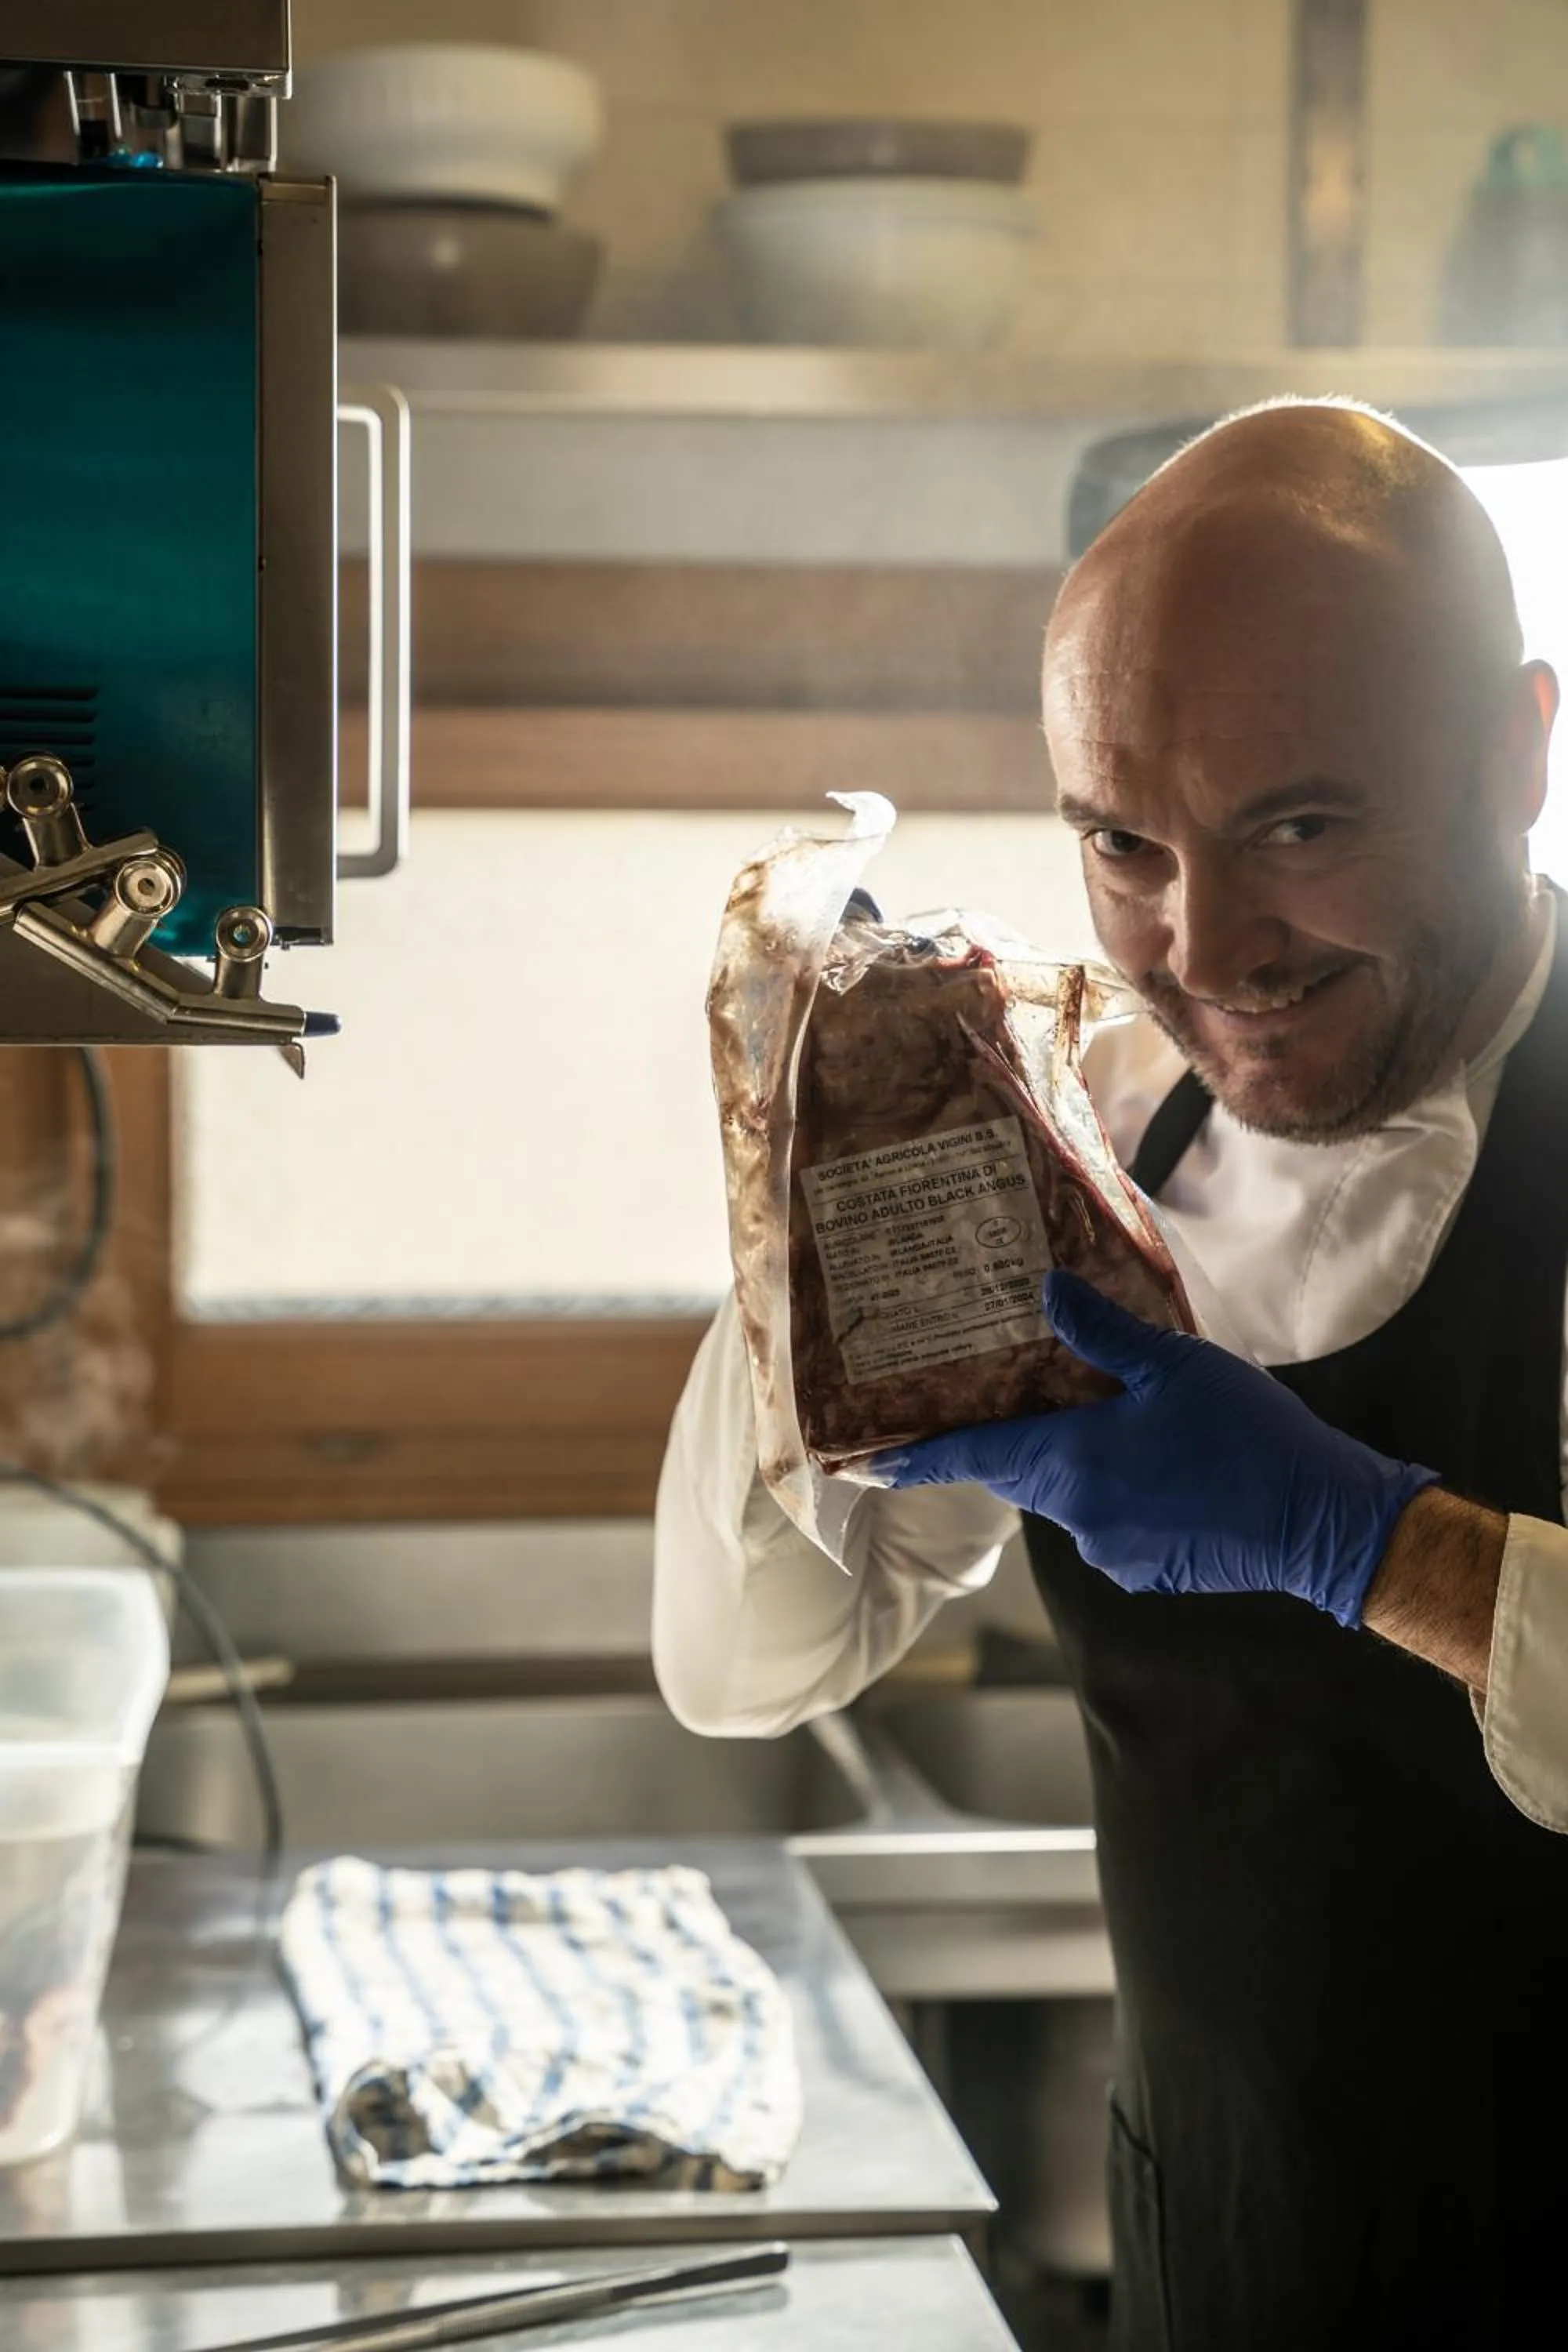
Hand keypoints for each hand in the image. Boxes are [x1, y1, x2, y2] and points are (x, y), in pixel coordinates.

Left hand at [877, 1270, 1439, 1628]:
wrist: (1323, 1524)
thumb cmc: (1249, 1435)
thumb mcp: (1176, 1365)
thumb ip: (1104, 1333)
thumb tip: (1046, 1292)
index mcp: (1072, 1462)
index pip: (974, 1456)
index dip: (919, 1456)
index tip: (868, 1461)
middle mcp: (1079, 1515)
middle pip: (1021, 1472)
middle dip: (1015, 1440)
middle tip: (1015, 1401)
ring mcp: (1112, 1550)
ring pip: (1069, 1498)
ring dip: (1078, 1464)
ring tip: (1117, 1421)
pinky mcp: (1146, 1570)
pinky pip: (1109, 1525)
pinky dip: (1118, 1494)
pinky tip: (1161, 1465)